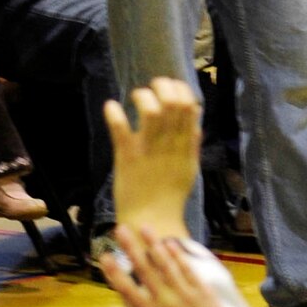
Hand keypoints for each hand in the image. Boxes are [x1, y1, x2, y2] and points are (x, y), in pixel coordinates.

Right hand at [103, 224, 239, 306]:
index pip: (127, 290)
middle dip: (131, 247)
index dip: (114, 272)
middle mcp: (166, 302)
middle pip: (145, 270)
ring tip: (144, 227)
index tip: (105, 256)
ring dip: (153, 244)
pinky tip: (169, 243)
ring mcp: (185, 294)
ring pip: (166, 264)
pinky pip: (188, 269)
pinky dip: (178, 255)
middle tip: (120, 229)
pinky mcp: (203, 291)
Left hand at [104, 77, 201, 233]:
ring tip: (135, 97)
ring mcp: (148, 150)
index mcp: (185, 146)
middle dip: (163, 86)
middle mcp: (169, 144)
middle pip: (172, 103)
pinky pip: (121, 130)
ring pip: (150, 111)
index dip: (181, 89)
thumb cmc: (169, 197)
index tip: (171, 87)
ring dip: (142, 96)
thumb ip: (192, 145)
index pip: (190, 106)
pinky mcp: (126, 157)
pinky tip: (110, 106)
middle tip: (153, 87)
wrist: (151, 221)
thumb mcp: (189, 169)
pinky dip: (114, 114)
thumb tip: (196, 122)